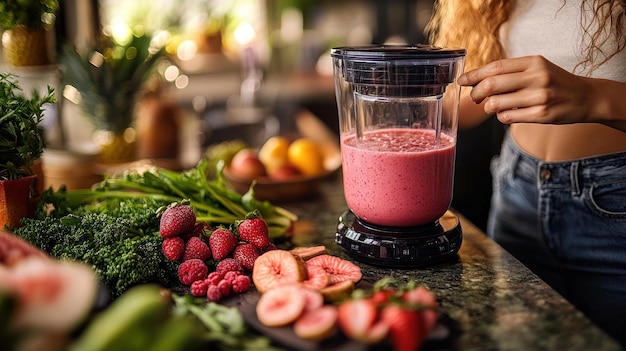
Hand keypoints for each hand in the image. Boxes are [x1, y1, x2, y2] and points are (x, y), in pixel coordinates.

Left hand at [457, 55, 593, 124]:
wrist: (586, 97)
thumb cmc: (555, 82)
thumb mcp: (537, 68)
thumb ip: (510, 72)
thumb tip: (476, 79)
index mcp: (533, 62)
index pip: (496, 67)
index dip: (475, 75)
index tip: (462, 80)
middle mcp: (537, 77)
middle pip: (492, 85)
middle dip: (476, 93)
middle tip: (474, 97)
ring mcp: (540, 97)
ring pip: (497, 104)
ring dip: (489, 107)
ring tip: (494, 106)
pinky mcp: (541, 115)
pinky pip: (507, 117)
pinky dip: (502, 116)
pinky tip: (508, 113)